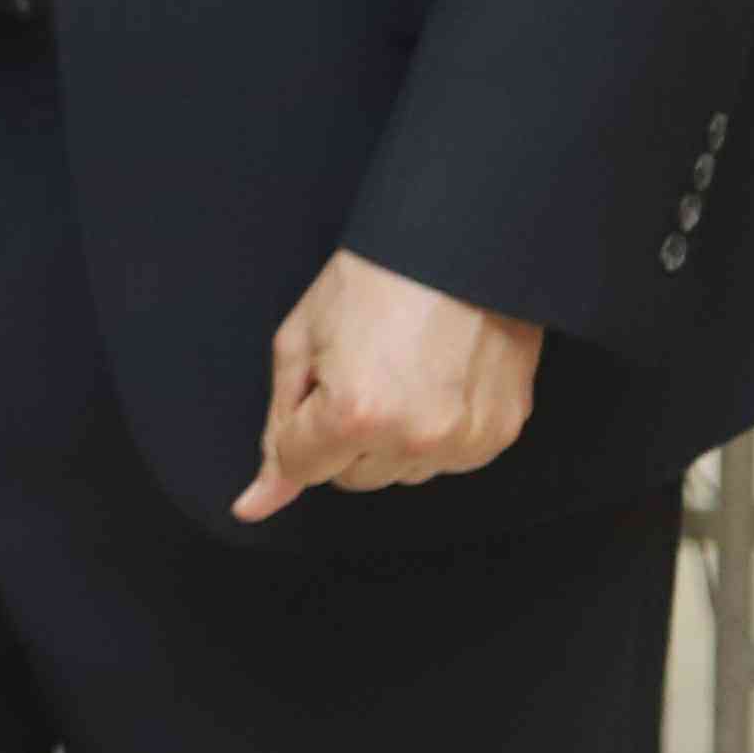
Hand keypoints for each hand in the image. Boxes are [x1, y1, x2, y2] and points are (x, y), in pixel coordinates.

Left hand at [235, 250, 543, 518]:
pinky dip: (430, 433)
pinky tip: (431, 382)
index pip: (300, 467)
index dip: (296, 427)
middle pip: (349, 478)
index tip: (309, 395)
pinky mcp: (499, 435)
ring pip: (397, 473)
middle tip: (355, 371)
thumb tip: (255, 505)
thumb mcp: (300, 343)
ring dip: (386, 439)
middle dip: (339, 436)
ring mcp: (463, 443)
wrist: (459, 248)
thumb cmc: (373, 284)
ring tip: (397, 372)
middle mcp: (413, 440)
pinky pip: (445, 461)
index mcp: (355, 416)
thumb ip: (279, 427)